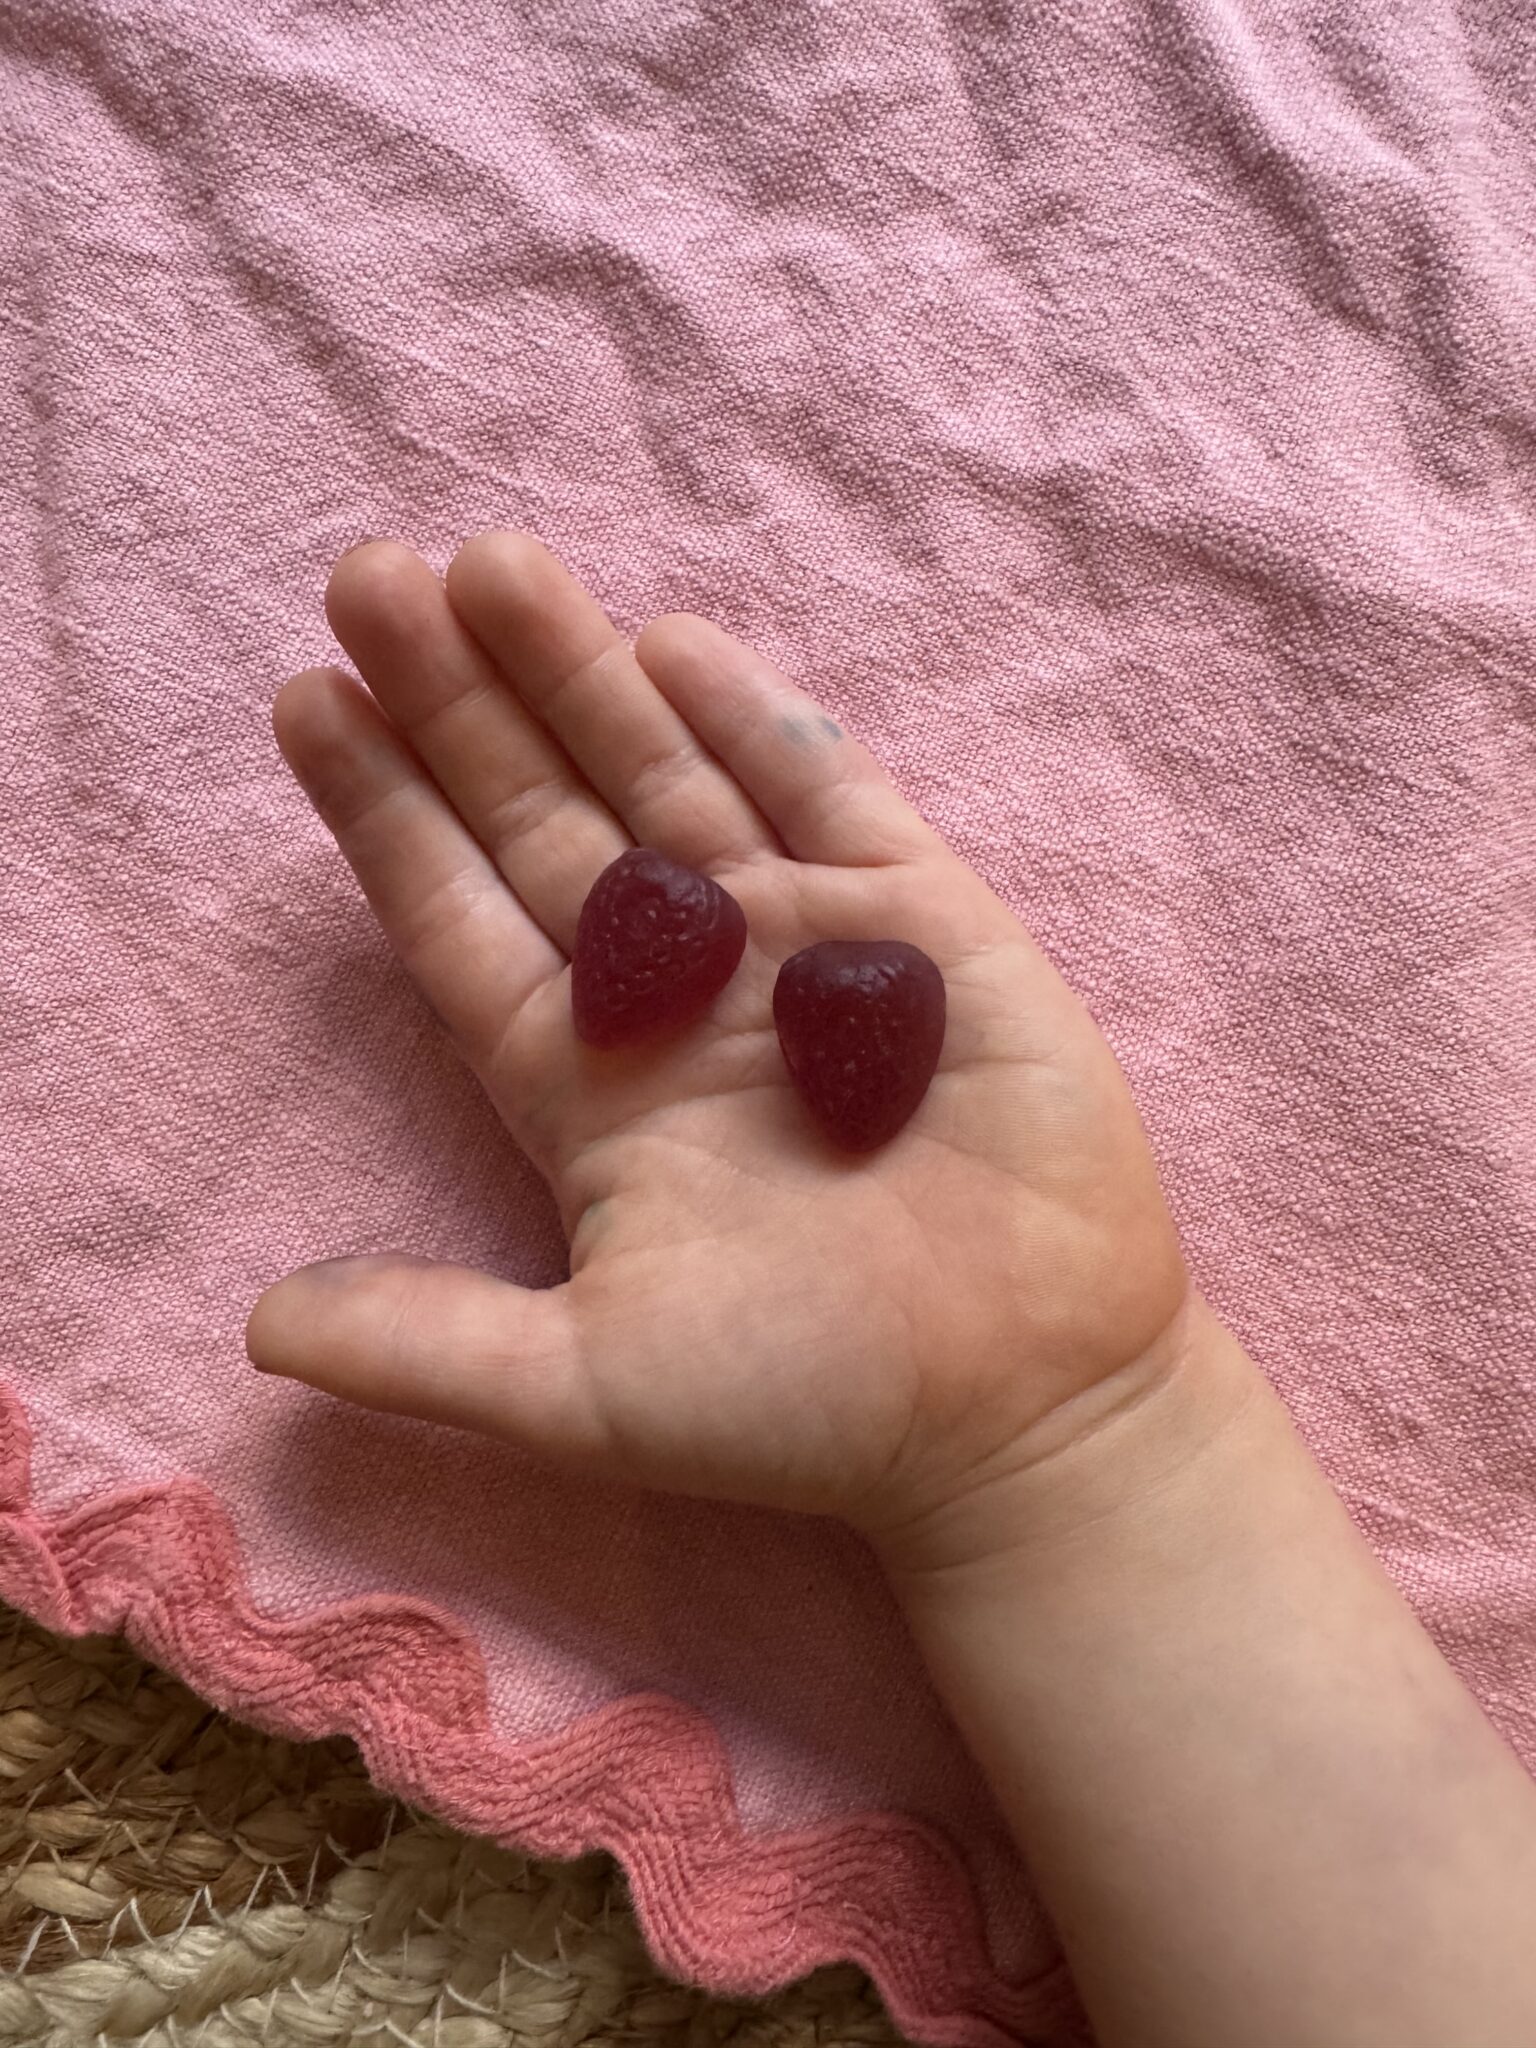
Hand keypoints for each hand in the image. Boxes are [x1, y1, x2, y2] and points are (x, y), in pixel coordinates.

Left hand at [249, 533, 1189, 1545]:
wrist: (1027, 1409)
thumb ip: (426, 1343)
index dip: (383, 815)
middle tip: (367, 576)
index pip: (459, 918)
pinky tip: (669, 646)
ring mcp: (799, 946)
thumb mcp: (590, 1390)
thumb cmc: (811, 1408)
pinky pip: (822, 795)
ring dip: (578, 676)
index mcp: (589, 1088)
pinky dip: (751, 721)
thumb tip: (257, 1327)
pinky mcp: (922, 924)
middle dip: (459, 703)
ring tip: (486, 567)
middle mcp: (679, 996)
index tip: (305, 701)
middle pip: (544, 818)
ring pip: (665, 779)